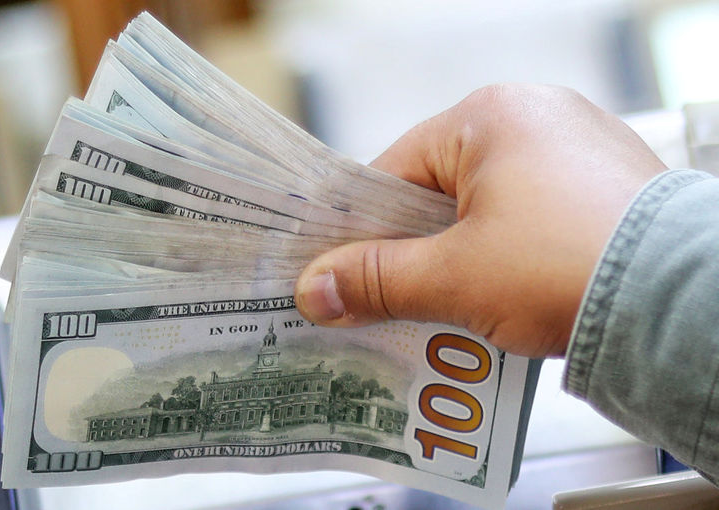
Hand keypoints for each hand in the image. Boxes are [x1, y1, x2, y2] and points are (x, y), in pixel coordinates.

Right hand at [295, 84, 666, 356]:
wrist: (679, 305)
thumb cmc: (563, 268)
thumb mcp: (452, 277)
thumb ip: (375, 280)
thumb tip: (313, 291)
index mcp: (489, 116)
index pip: (395, 170)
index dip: (364, 228)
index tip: (344, 273)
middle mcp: (536, 115)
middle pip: (441, 189)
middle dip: (416, 248)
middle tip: (395, 301)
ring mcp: (578, 146)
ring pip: (487, 205)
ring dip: (463, 256)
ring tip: (452, 306)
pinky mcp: (607, 183)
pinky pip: (532, 214)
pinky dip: (509, 252)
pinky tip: (506, 294)